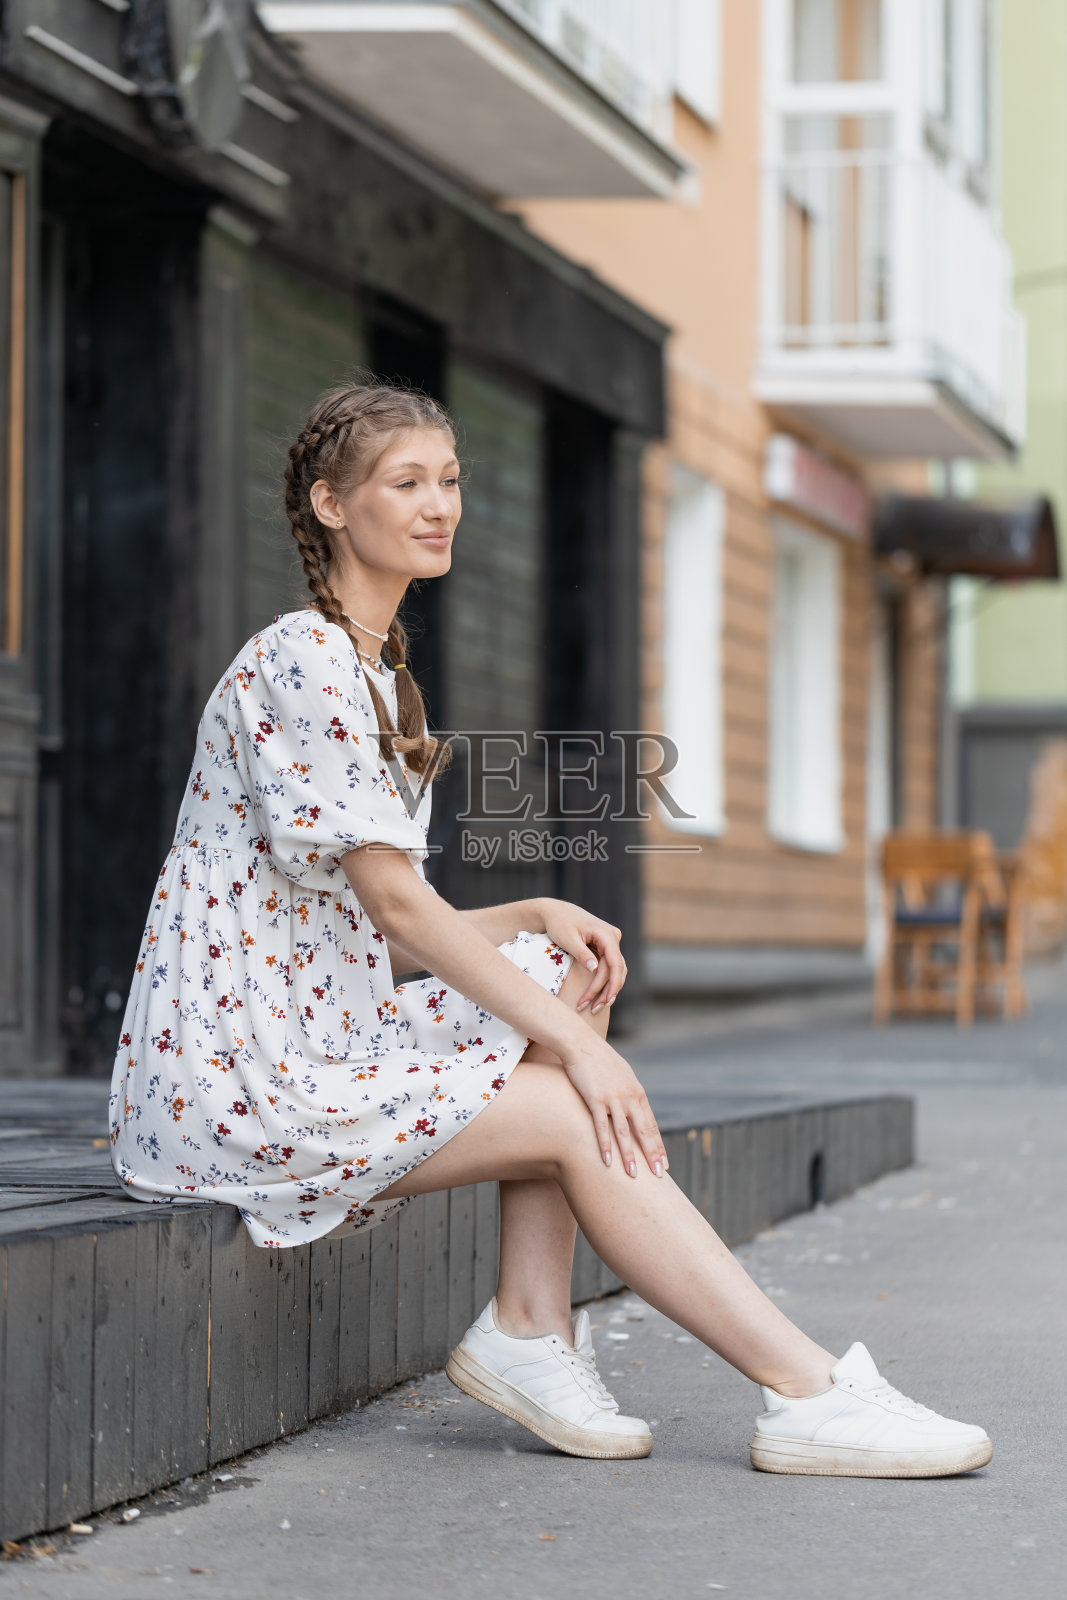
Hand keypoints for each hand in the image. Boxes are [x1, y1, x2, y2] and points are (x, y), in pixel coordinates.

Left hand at [538, 899, 626, 1015]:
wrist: (555, 913)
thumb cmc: (559, 923)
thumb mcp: (568, 938)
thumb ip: (582, 953)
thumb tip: (595, 969)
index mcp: (606, 934)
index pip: (615, 963)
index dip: (611, 985)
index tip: (603, 1001)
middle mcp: (613, 938)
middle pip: (616, 970)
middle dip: (606, 991)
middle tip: (593, 1009)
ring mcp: (610, 943)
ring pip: (615, 971)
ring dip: (607, 990)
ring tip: (595, 1007)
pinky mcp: (605, 948)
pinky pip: (609, 968)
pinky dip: (604, 982)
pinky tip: (597, 996)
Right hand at [561, 1034, 667, 1178]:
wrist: (581, 1043)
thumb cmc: (600, 1060)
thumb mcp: (622, 1075)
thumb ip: (629, 1093)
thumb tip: (633, 1108)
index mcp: (637, 1092)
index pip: (651, 1124)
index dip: (658, 1145)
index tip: (664, 1163)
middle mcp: (629, 1096)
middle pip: (644, 1130)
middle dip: (652, 1154)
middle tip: (659, 1175)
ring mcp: (613, 1098)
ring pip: (624, 1132)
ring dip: (630, 1156)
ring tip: (633, 1175)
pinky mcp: (595, 1098)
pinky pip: (602, 1126)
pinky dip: (605, 1145)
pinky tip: (607, 1161)